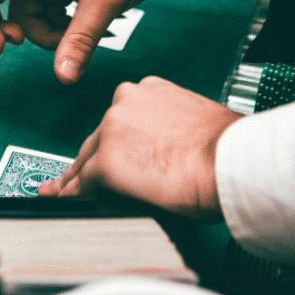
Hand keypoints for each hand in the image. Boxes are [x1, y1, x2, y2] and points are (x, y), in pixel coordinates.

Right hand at [0, 0, 212, 83]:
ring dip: (49, 32)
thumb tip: (63, 78)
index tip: (2, 50)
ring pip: (26, 13)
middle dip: (15, 29)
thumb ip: (80, 40)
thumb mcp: (105, 0)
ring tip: (89, 34)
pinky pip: (44, 11)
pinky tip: (90, 25)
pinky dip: (61, 25)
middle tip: (40, 44)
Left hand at [39, 76, 242, 218]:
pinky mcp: (106, 161)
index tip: (105, 154)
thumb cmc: (229, 150)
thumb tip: (167, 153)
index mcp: (149, 91)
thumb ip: (170, 131)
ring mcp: (112, 130)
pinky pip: (83, 184)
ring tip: (61, 194)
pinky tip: (65, 203)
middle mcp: (125, 102)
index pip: (119, 122)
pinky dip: (73, 195)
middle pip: (97, 139)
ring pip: (87, 160)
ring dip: (77, 179)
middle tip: (70, 179)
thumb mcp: (194, 124)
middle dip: (87, 161)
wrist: (233, 161)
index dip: (108, 143)